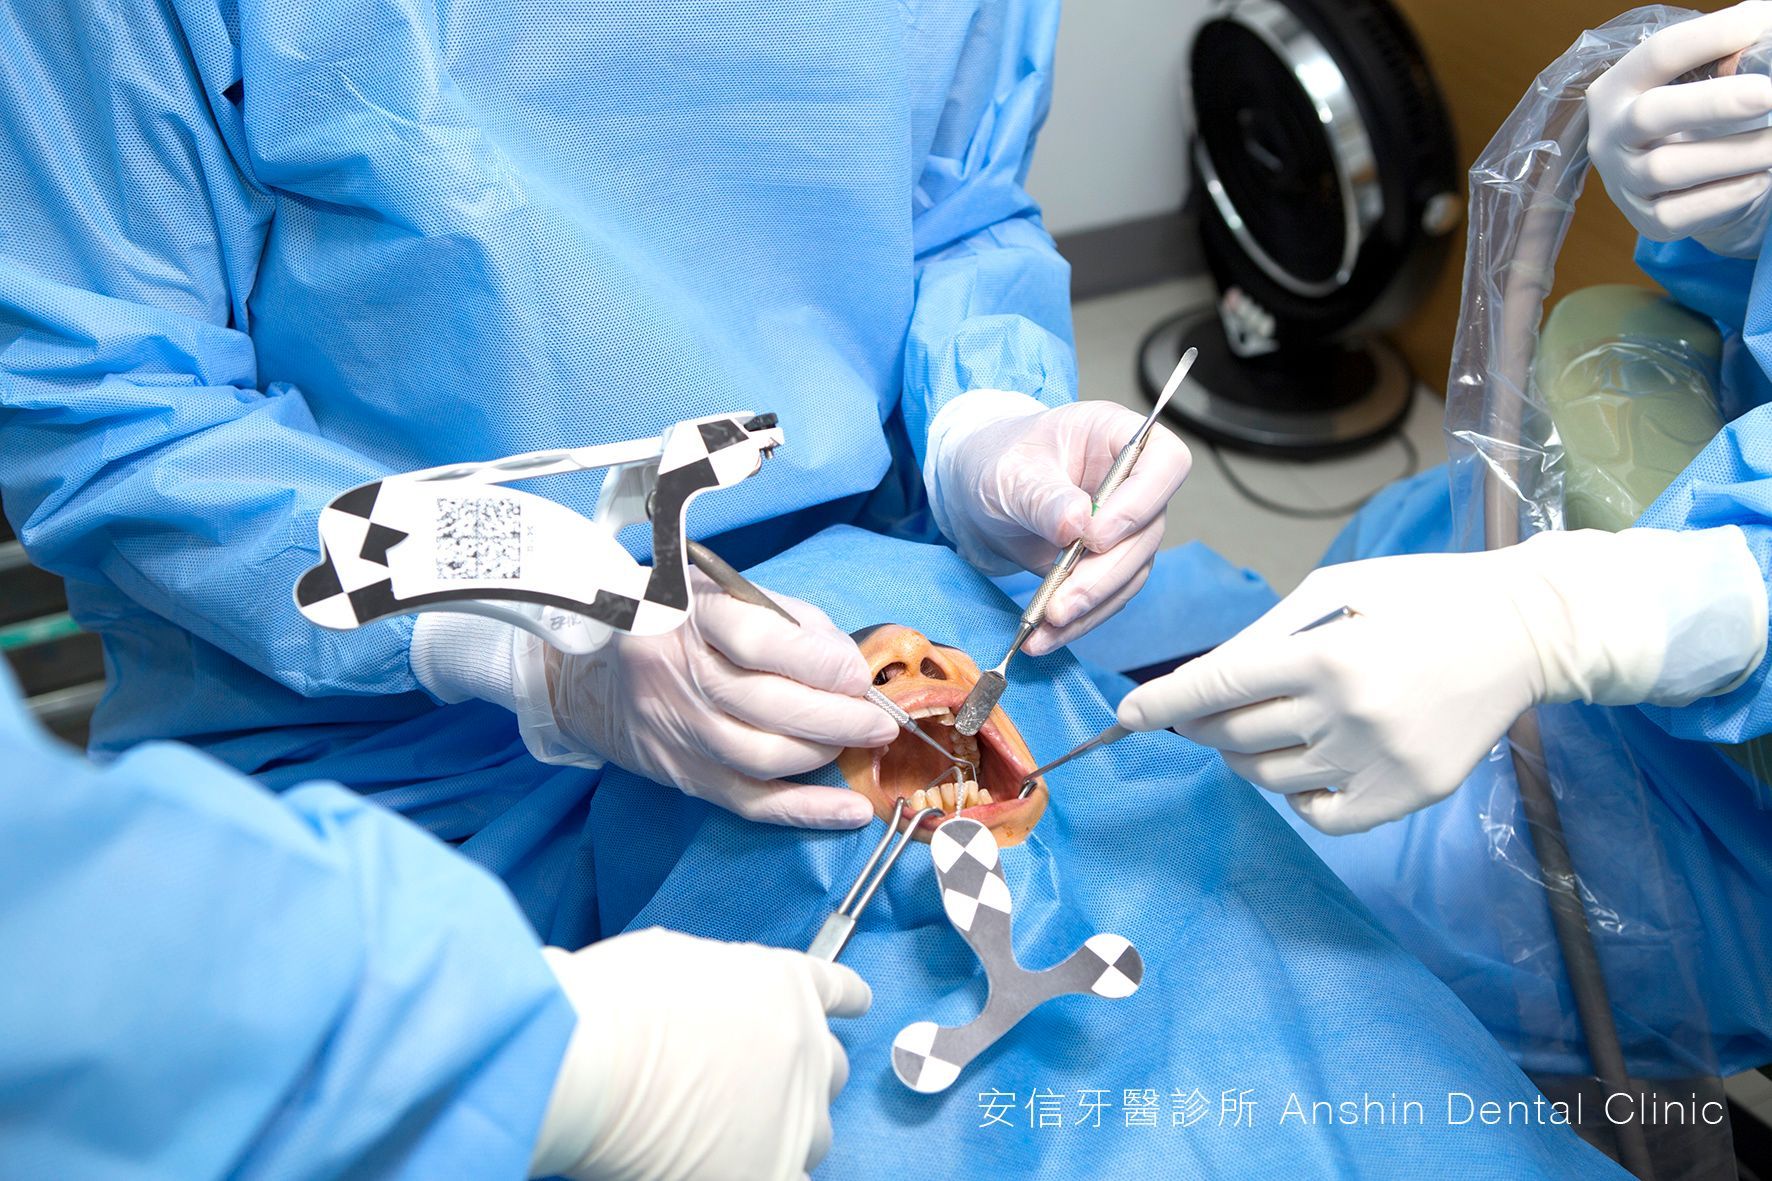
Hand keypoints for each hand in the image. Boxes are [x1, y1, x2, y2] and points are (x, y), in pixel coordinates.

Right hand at [512, 571, 894, 827]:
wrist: (597, 668)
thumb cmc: (682, 624)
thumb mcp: (731, 596)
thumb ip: (794, 624)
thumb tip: (850, 667)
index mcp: (693, 617)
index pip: (761, 643)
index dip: (819, 664)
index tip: (859, 676)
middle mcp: (679, 675)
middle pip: (768, 706)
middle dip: (837, 718)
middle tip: (878, 722)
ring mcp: (677, 730)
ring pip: (762, 757)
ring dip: (823, 754)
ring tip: (858, 744)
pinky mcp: (682, 773)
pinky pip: (750, 802)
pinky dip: (805, 811)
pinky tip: (848, 811)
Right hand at [529, 928, 869, 1180]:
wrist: (594, 1057)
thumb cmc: (614, 1003)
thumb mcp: (677, 958)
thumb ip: (715, 981)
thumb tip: (703, 1002)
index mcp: (785, 984)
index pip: (838, 989)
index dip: (847, 999)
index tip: (857, 1004)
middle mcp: (806, 1046)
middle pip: (832, 1069)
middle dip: (802, 1075)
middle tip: (760, 1085)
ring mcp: (795, 1111)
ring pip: (814, 1133)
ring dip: (788, 1132)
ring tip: (744, 1136)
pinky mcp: (771, 1169)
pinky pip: (790, 1178)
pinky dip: (772, 1171)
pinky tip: (755, 1168)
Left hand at [928, 395, 1189, 654]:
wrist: (979, 492)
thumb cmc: (997, 461)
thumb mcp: (1009, 472)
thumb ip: (1042, 496)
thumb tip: (1076, 525)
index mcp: (1116, 436)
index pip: (1166, 462)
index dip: (1141, 502)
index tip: (1095, 536)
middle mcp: (1133, 482)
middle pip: (1148, 532)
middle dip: (1103, 574)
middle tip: (1061, 602)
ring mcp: (1126, 526)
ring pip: (1130, 573)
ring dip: (1090, 606)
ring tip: (1045, 625)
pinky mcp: (1108, 564)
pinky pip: (1106, 598)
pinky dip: (1078, 621)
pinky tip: (1044, 636)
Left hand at [1116, 528, 1764, 834]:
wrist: (1526, 632)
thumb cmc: (1423, 596)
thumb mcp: (1336, 587)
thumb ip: (1265, 634)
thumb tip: (1205, 678)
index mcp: (1327, 655)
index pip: (1218, 689)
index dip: (1163, 705)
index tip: (1123, 720)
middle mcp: (1350, 715)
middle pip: (1234, 737)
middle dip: (1203, 724)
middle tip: (1206, 709)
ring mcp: (1381, 762)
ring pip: (1270, 777)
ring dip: (1247, 754)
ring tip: (1271, 723)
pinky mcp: (1409, 795)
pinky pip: (1321, 815)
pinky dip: (1299, 793)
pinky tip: (1310, 759)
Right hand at [1589, 2, 1771, 257]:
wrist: (1675, 182)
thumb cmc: (1694, 115)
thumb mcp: (1698, 78)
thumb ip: (1724, 54)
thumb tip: (1764, 28)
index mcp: (1620, 87)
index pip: (1658, 54)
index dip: (1707, 37)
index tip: (1758, 22)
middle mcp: (1610, 135)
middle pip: (1648, 115)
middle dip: (1713, 104)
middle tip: (1769, 93)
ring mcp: (1623, 181)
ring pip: (1668, 169)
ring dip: (1735, 153)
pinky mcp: (1647, 219)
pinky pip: (1682, 212)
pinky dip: (1728, 193)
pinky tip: (1760, 176)